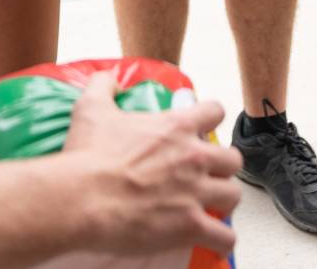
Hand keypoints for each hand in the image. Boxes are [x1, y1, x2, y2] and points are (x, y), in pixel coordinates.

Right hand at [65, 72, 242, 257]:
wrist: (82, 198)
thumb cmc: (87, 156)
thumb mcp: (92, 109)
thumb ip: (102, 86)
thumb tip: (107, 77)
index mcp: (175, 127)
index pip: (215, 112)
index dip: (211, 120)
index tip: (203, 129)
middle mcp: (193, 156)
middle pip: (232, 159)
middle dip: (223, 167)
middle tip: (208, 174)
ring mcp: (195, 192)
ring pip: (234, 195)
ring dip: (224, 201)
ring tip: (211, 206)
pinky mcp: (190, 226)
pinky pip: (225, 236)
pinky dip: (222, 239)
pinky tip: (213, 239)